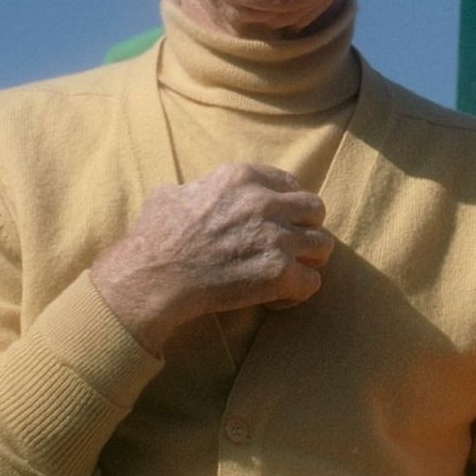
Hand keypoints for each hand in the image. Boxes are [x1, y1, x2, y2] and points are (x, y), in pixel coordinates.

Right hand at [89, 163, 331, 352]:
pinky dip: (298, 293)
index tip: (279, 220)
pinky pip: (313, 282)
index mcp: (242, 178)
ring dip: (309, 260)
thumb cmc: (154, 237)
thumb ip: (199, 188)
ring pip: (323, 245)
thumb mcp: (172, 193)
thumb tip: (198, 191)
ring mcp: (276, 238)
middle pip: (315, 209)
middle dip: (306, 228)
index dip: (287, 204)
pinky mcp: (279, 273)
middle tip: (290, 247)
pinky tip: (277, 298)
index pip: (290, 184)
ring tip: (290, 273)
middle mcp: (265, 202)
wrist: (152, 278)